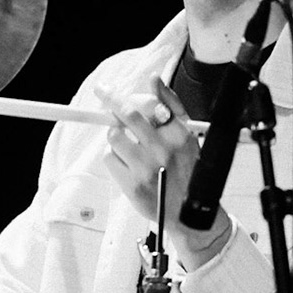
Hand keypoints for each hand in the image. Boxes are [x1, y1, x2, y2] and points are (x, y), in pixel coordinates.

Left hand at [99, 76, 231, 264]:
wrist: (190, 213)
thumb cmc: (188, 170)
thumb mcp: (189, 135)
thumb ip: (171, 105)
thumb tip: (154, 79)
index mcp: (179, 135)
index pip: (147, 105)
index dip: (122, 96)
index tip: (106, 90)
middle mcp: (163, 150)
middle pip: (127, 115)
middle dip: (110, 101)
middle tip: (102, 92)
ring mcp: (146, 169)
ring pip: (114, 137)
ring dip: (116, 137)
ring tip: (128, 145)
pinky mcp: (133, 186)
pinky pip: (110, 159)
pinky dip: (114, 158)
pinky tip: (128, 165)